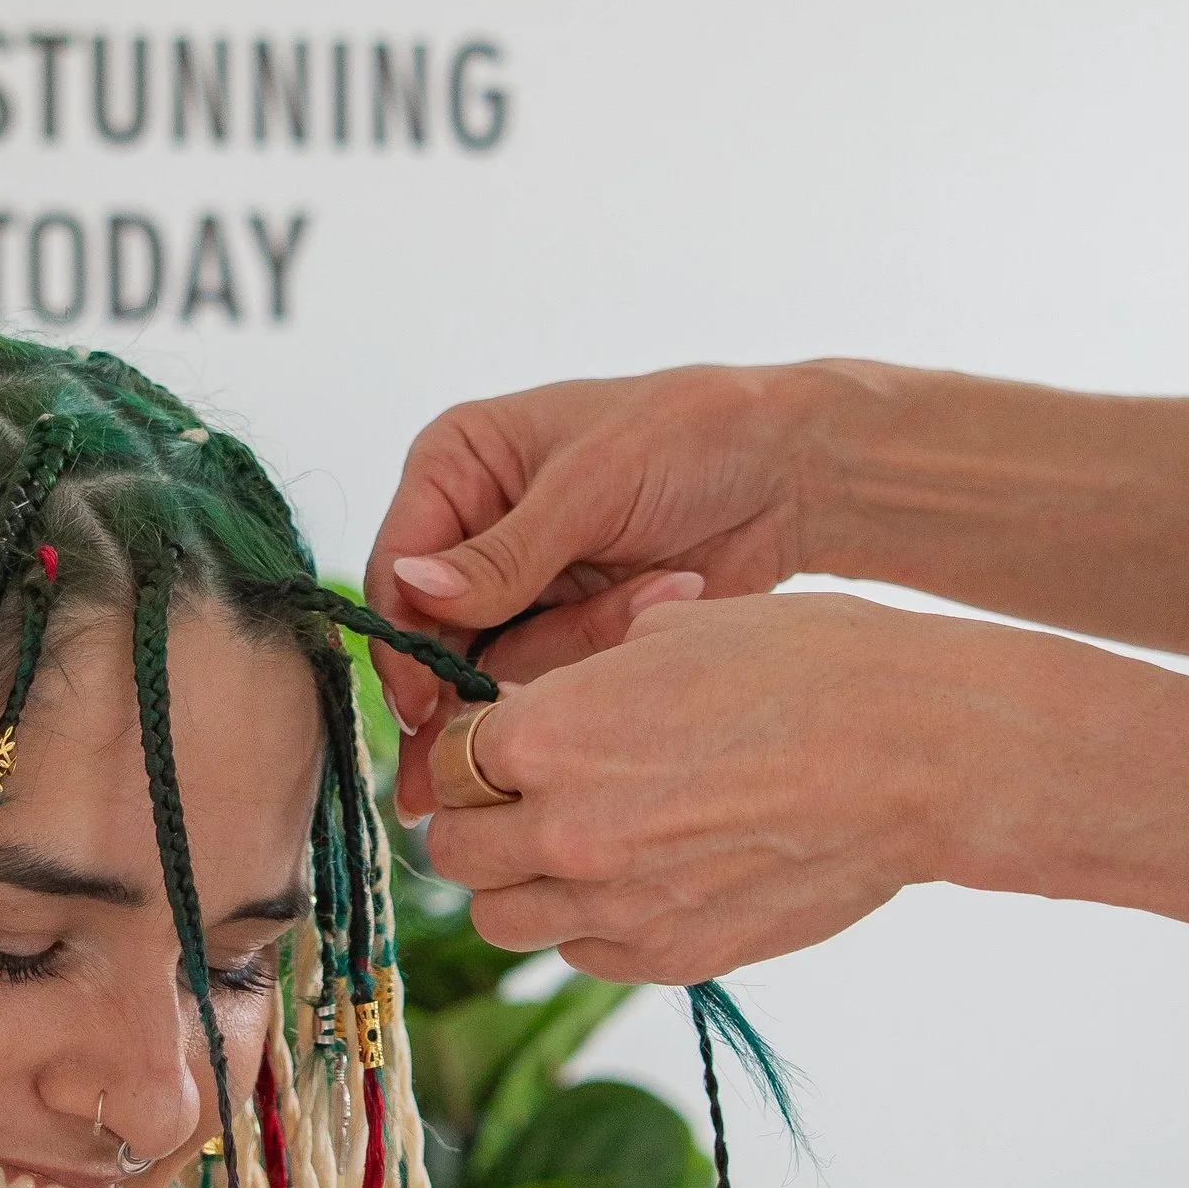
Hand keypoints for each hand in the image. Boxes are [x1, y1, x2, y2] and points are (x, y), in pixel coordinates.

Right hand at [363, 364, 820, 811]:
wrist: (789, 469)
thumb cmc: (688, 434)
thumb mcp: (592, 484)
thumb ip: (504, 552)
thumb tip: (413, 587)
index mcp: (456, 464)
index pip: (398, 565)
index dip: (405, 639)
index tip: (423, 704)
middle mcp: (474, 528)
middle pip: (435, 635)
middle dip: (480, 680)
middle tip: (485, 753)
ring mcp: (521, 585)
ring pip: (499, 664)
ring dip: (574, 649)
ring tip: (662, 588)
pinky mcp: (567, 626)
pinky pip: (554, 674)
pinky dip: (602, 656)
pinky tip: (666, 598)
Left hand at [424, 590, 1014, 982]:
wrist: (916, 754)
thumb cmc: (807, 669)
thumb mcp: (671, 632)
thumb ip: (578, 679)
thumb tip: (532, 701)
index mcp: (547, 736)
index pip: (443, 761)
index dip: (469, 747)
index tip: (498, 741)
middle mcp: (564, 830)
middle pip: (457, 850)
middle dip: (479, 820)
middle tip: (523, 797)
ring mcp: (617, 907)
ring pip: (503, 919)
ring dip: (522, 883)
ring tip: (576, 844)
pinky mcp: (673, 958)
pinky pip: (583, 956)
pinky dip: (590, 925)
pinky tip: (639, 878)